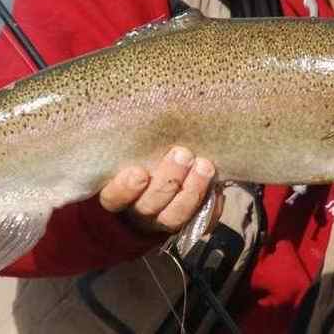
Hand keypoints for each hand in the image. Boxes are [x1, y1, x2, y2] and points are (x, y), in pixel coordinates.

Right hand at [98, 146, 216, 234]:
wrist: (153, 190)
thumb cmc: (137, 159)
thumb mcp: (127, 153)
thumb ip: (131, 143)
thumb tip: (137, 108)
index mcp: (116, 197)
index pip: (114, 198)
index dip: (126, 188)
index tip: (139, 172)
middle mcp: (138, 213)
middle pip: (150, 205)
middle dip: (168, 180)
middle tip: (182, 154)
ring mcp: (163, 221)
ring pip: (175, 215)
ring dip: (192, 191)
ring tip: (204, 166)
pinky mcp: (189, 225)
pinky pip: (202, 221)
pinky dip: (211, 206)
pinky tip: (218, 188)